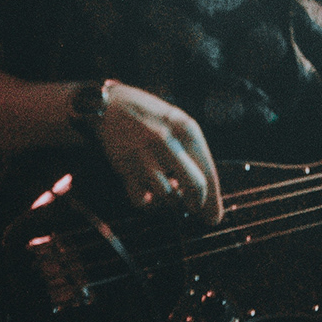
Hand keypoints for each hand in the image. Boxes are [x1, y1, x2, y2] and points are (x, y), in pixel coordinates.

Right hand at [91, 83, 224, 224]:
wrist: (108, 104)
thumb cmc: (147, 116)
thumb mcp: (175, 122)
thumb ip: (191, 151)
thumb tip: (204, 192)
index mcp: (186, 129)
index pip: (207, 171)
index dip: (213, 200)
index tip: (214, 218)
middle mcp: (167, 141)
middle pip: (195, 186)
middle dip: (197, 204)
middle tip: (194, 209)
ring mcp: (144, 154)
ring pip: (167, 195)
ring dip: (168, 199)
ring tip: (165, 187)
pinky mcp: (124, 166)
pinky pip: (141, 200)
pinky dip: (146, 201)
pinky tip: (146, 192)